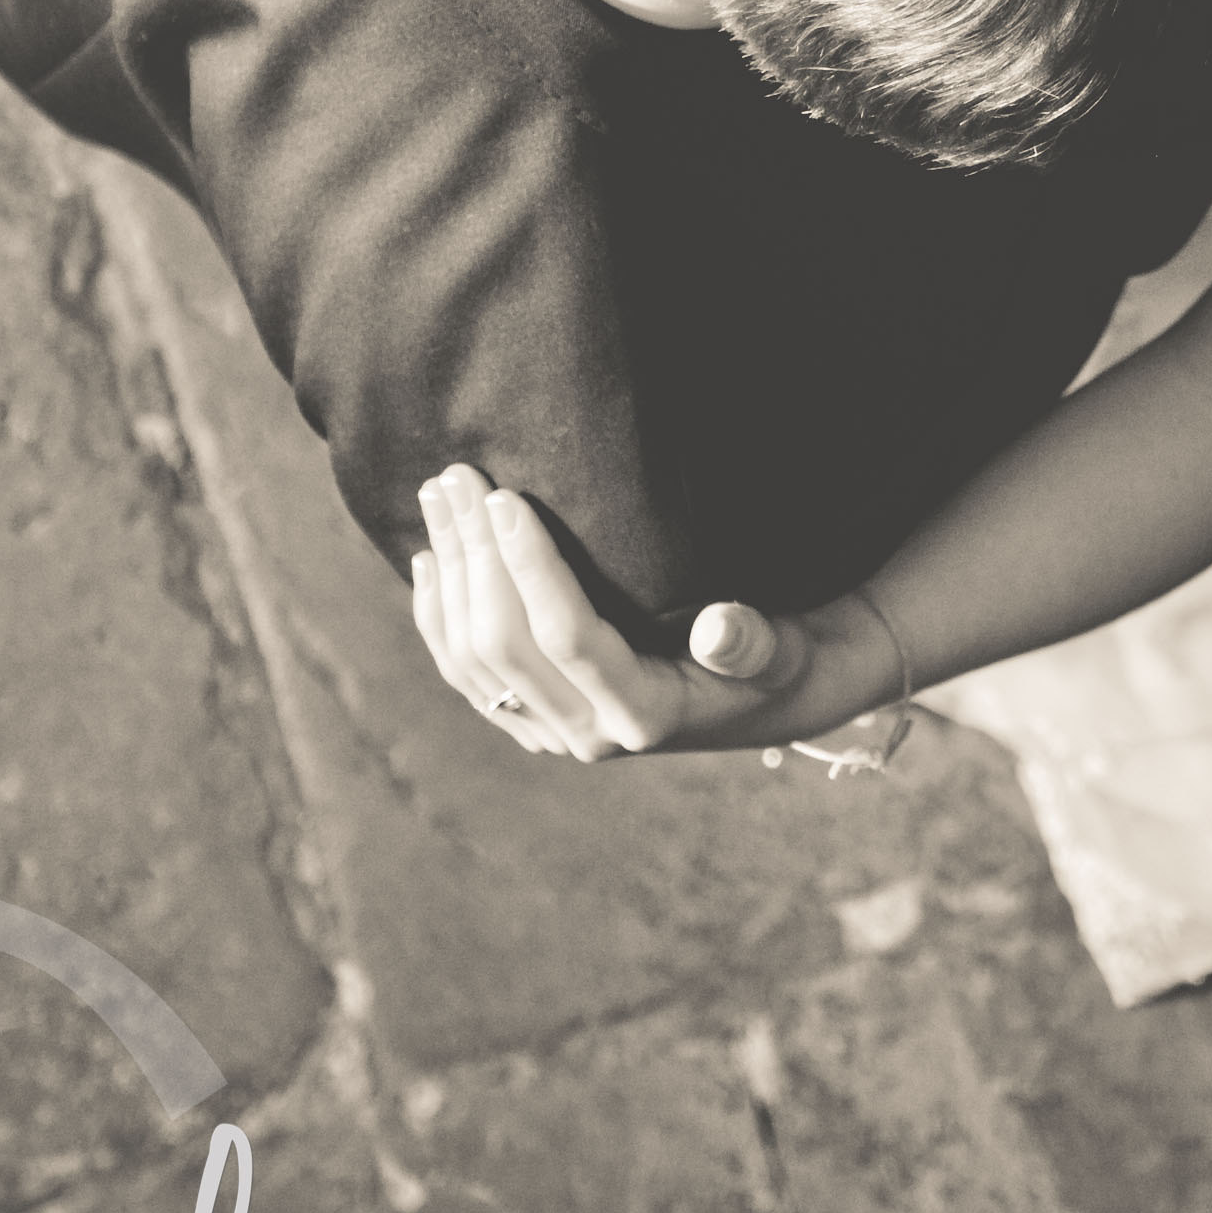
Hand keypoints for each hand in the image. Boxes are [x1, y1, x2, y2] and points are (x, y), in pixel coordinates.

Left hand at [407, 467, 879, 761]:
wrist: (757, 699)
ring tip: (439, 497)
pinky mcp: (532, 721)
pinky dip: (439, 615)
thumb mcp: (781, 648)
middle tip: (459, 476)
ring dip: (450, 573)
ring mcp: (554, 732)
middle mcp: (590, 736)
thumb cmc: (774, 656)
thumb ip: (754, 642)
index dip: (530, 565)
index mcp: (645, 713)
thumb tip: (720, 628)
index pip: (566, 636)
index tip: (505, 498)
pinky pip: (466, 674)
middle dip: (475, 554)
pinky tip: (430, 560)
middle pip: (504, 644)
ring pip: (472, 658)